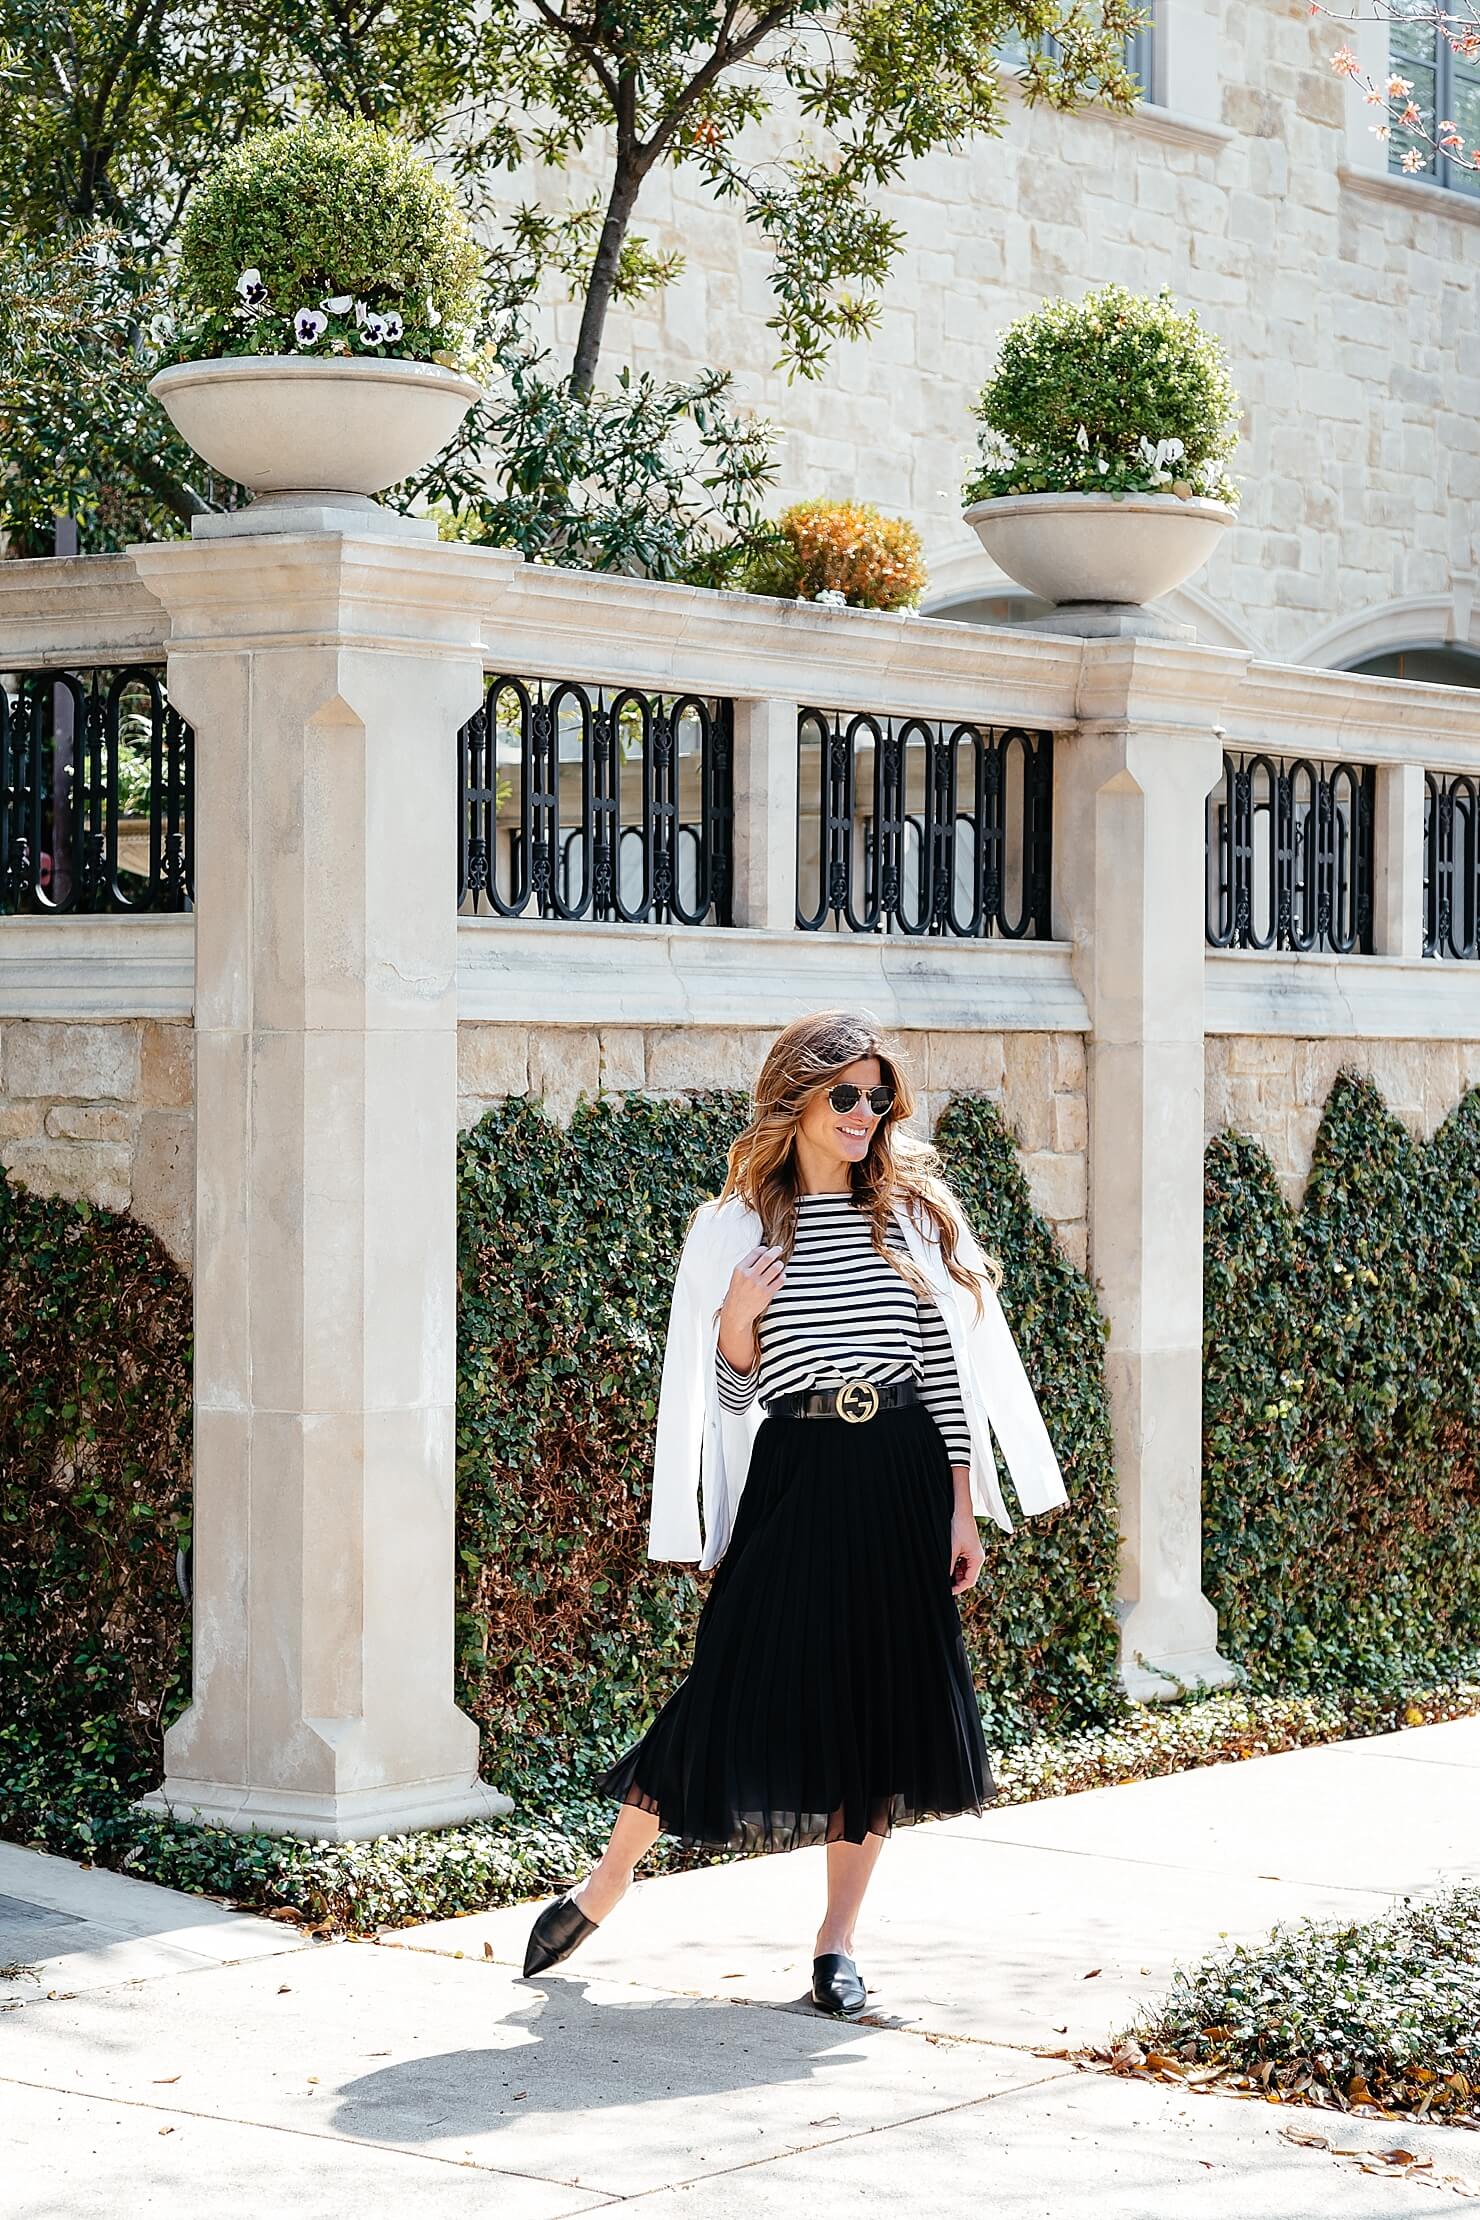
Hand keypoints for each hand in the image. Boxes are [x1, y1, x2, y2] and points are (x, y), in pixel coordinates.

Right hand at [717, 1242, 784, 1370]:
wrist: (736, 1314)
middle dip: (775, 1251)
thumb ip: (747, 1266)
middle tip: (778, 1249)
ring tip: (779, 1265)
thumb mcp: (736, 1277)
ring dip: (780, 1264)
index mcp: (740, 1270)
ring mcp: (759, 1285)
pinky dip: (782, 1276)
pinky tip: (781, 1276)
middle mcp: (749, 1276)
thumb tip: (762, 1254)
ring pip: (776, 1268)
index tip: (766, 1248)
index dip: (763, 1249)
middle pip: (767, 1257)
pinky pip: (780, 1280)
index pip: (755, 1253)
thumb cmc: (736, 1295)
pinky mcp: (767, 1294)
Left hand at [948, 1507, 984, 1595]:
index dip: (958, 1588)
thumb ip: (949, 1566)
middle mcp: (977, 1558)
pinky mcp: (969, 1550)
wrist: (960, 1511)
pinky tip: (947, 1566)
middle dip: (956, 1582)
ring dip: (955, 1574)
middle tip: (943, 1584)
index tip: (947, 1592)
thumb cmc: (958, 1528)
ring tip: (943, 1574)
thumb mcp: (952, 1549)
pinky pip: (963, 1563)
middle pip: (968, 1577)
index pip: (969, 1581)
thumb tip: (944, 1579)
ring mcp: (974, 1554)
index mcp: (977, 1559)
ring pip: (965, 1571)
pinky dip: (955, 1567)